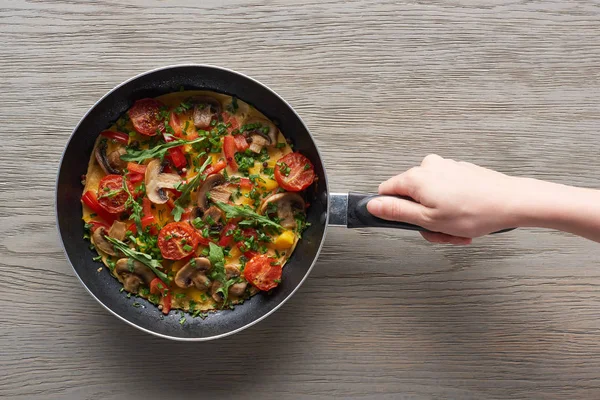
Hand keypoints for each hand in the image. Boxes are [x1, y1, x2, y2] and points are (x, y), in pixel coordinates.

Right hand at [367, 154, 520, 244]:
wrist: (512, 202)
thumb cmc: (475, 211)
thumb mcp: (428, 220)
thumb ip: (396, 212)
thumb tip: (372, 205)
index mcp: (416, 178)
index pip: (386, 192)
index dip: (394, 212)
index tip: (409, 224)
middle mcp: (429, 167)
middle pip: (411, 198)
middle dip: (423, 219)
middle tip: (441, 233)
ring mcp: (446, 168)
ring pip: (430, 198)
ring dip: (440, 217)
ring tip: (458, 230)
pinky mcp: (461, 172)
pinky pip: (446, 192)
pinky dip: (452, 208)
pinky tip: (466, 220)